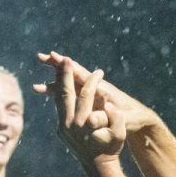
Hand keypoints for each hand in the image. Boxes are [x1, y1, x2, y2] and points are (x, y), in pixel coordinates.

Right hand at [34, 51, 159, 133]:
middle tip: (40, 56)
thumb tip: (98, 115)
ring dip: (54, 83)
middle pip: (73, 74)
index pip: (82, 75)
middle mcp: (96, 88)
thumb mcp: (125, 119)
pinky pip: (71, 94)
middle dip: (57, 66)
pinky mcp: (90, 100)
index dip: (69, 67)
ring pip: (69, 85)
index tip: (55, 56)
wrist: (140, 120)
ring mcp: (92, 94)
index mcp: (102, 90)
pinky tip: (46, 94)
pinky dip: (58, 93)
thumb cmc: (133, 118)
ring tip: (35, 87)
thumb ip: (112, 117)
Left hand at [38, 58, 126, 164]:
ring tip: (60, 70)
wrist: (98, 166)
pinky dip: (60, 96)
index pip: (86, 95)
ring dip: (60, 84)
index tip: (99, 71)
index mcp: (83, 122)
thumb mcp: (119, 135)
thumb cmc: (111, 148)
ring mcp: (62, 127)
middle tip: (65, 60)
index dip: (93, 81)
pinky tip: (64, 89)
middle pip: (66, 93)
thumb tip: (111, 106)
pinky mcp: (60, 130)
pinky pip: (59, 108)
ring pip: (58, 100)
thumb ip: (117, 119)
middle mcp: (69, 123)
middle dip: (66, 75)